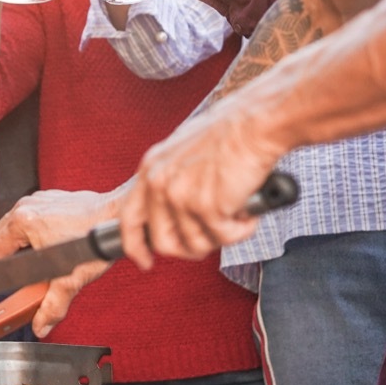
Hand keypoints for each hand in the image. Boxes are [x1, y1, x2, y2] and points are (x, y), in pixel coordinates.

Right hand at [0, 189, 116, 336]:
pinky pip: (26, 218)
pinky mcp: (47, 199)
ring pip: (10, 227)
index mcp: (23, 223)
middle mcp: (25, 208)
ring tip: (25, 263)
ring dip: (13, 246)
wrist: (117, 216)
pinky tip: (40, 245)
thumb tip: (41, 325)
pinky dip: (28, 233)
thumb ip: (52, 305)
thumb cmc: (96, 238)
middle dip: (1, 260)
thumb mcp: (71, 279)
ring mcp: (36, 201)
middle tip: (9, 278)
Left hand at [119, 96, 287, 269]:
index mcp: (150, 168)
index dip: (135, 246)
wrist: (256, 123)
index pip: (129, 218)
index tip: (145, 261)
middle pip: (163, 243)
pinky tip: (248, 211)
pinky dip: (242, 230)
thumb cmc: (230, 134)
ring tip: (237, 213)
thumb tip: (176, 216)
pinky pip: (224, 238)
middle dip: (190, 249)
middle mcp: (159, 183)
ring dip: (221, 236)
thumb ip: (172, 181)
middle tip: (213, 238)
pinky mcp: (206, 207)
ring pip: (196, 245)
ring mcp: (180, 196)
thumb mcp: (184, 153)